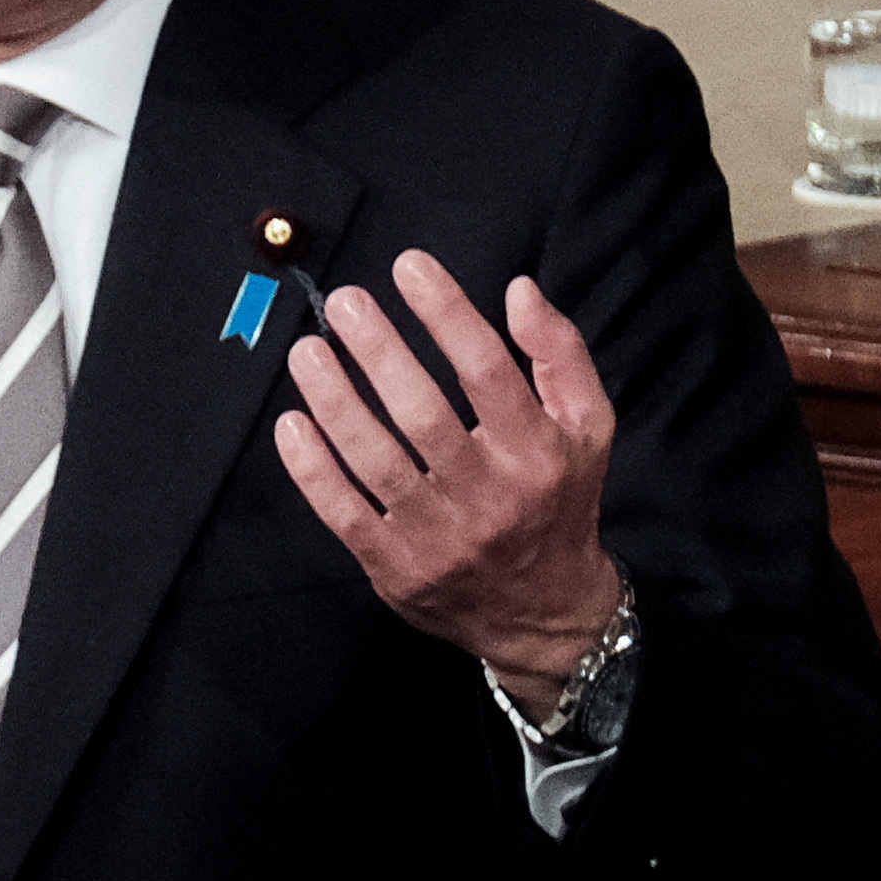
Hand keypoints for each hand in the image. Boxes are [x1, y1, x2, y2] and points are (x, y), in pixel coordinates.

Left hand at [274, 251, 623, 712]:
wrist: (545, 613)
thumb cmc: (558, 500)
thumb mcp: (588, 428)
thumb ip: (559, 354)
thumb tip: (518, 289)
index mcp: (538, 454)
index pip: (486, 370)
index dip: (445, 312)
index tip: (408, 266)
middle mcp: (489, 496)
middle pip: (422, 412)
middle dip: (378, 350)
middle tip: (344, 303)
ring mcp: (438, 537)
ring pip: (375, 460)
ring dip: (333, 400)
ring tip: (306, 351)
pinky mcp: (396, 569)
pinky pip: (344, 514)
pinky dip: (312, 469)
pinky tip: (291, 424)